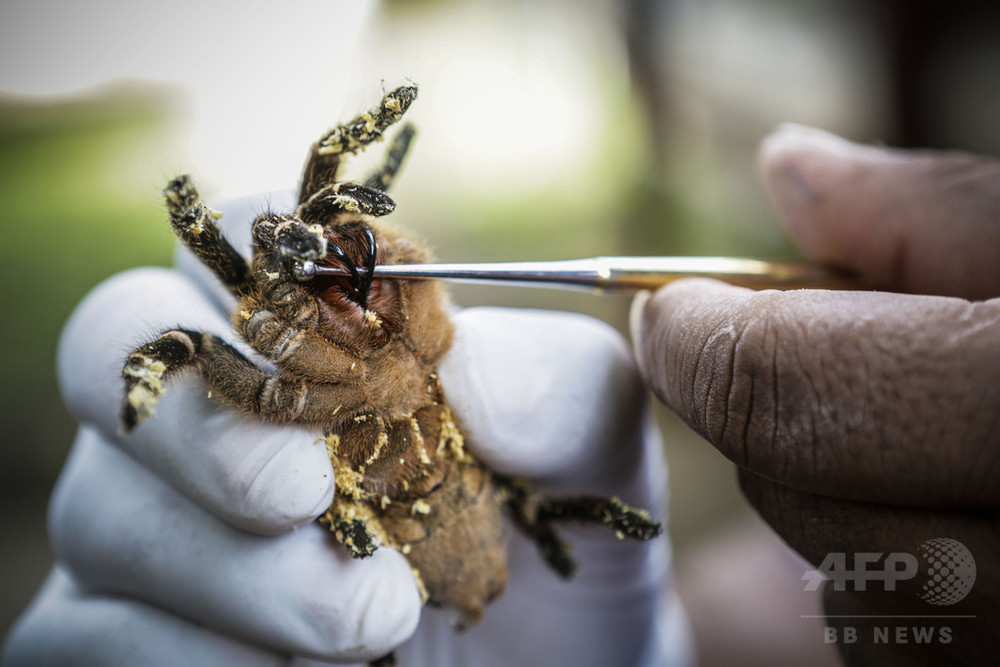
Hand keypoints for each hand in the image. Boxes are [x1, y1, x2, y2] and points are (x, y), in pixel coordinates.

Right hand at [3, 193, 683, 665]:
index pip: (246, 241)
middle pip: (123, 347)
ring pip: (106, 505)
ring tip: (373, 618)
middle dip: (217, 425)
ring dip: (235, 567)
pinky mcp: (125, 625)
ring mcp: (158, 518)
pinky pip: (82, 629)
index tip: (351, 338)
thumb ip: (558, 387)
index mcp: (318, 330)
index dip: (274, 267)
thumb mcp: (592, 462)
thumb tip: (470, 364)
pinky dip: (185, 652)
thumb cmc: (556, 552)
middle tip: (309, 496)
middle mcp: (217, 407)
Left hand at [632, 125, 999, 665]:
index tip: (670, 310)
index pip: (805, 389)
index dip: (704, 339)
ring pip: (848, 593)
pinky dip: (894, 581)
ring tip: (928, 435)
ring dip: (842, 498)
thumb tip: (792, 167)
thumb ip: (944, 214)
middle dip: (775, 412)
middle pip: (808, 492)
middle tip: (802, 354)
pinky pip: (902, 651)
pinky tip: (963, 518)